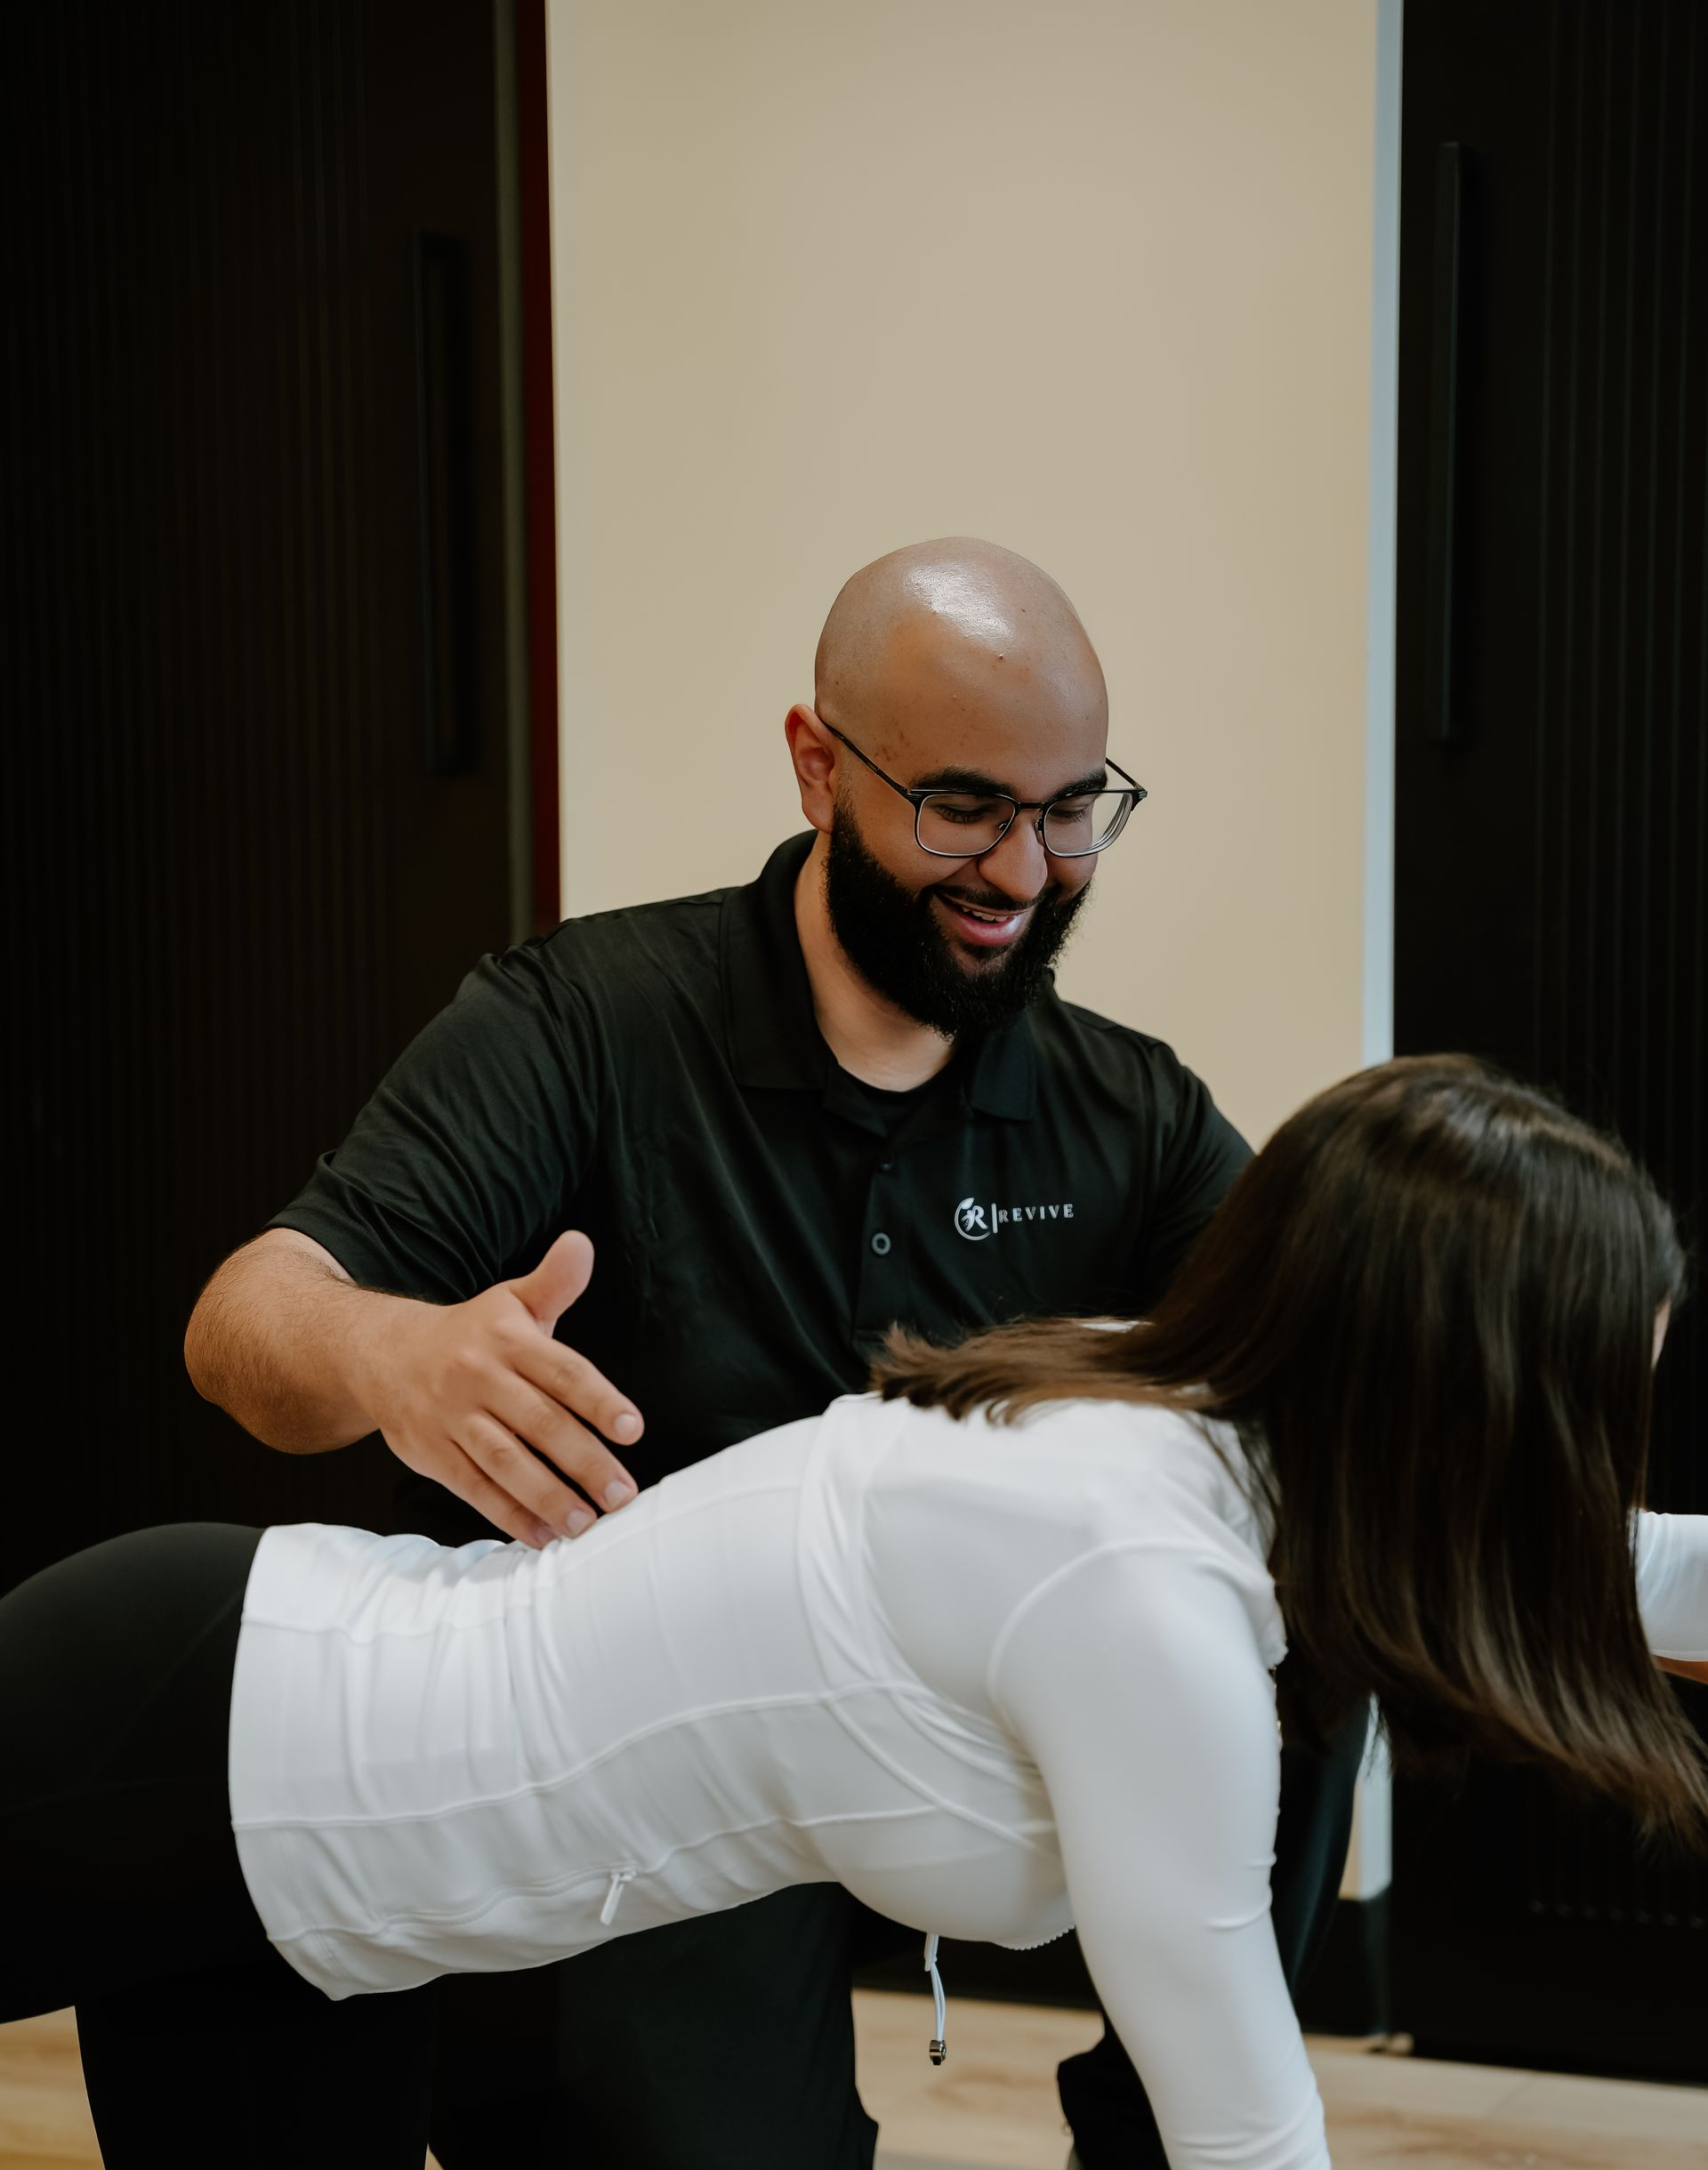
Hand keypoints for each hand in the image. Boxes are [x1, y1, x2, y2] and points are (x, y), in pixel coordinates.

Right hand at [366, 1232, 641, 1548]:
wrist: (383, 1353)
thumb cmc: (470, 1333)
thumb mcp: (511, 1301)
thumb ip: (554, 1283)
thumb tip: (581, 1244)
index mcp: (507, 1339)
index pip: (562, 1372)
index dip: (598, 1400)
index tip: (633, 1429)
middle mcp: (479, 1377)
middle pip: (539, 1424)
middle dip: (584, 1462)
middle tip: (623, 1494)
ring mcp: (452, 1417)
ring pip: (505, 1461)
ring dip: (548, 1496)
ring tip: (587, 1524)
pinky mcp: (431, 1452)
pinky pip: (473, 1488)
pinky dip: (508, 1515)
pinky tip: (541, 1536)